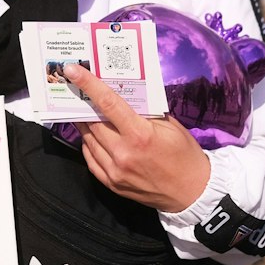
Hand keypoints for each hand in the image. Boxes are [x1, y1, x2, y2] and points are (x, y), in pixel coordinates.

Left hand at [64, 64, 209, 210]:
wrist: (192, 193)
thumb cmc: (184, 156)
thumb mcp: (170, 126)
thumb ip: (145, 111)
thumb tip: (124, 96)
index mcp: (140, 134)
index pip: (108, 103)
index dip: (88, 84)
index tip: (72, 71)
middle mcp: (123, 153)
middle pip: (93, 121)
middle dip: (84, 104)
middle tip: (79, 92)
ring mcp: (115, 171)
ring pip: (88, 140)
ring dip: (84, 124)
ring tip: (84, 112)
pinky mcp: (111, 184)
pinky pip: (90, 159)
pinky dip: (89, 144)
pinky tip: (93, 136)